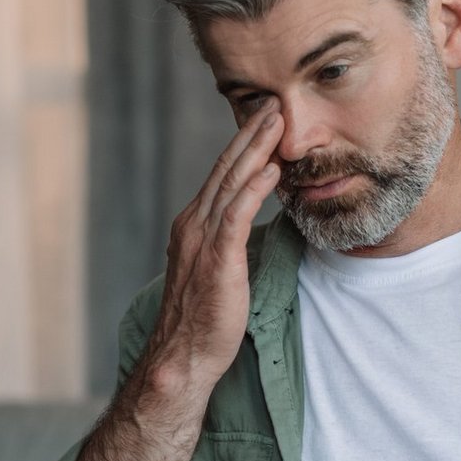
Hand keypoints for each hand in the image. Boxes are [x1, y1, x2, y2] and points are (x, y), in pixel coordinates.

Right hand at [141, 100, 284, 399]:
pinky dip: (253, 189)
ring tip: (277, 122)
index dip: (243, 145)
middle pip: (226, 169)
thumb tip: (246, 226)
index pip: (221, 175)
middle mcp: (193, 224)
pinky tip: (271, 170)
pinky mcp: (217, 259)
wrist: (182, 357)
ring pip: (231, 183)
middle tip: (273, 103)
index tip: (264, 120)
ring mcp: (202, 240)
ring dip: (256, 150)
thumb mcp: (215, 270)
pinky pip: (237, 215)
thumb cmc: (202, 320)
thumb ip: (226, 242)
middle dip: (250, 134)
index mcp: (192, 225)